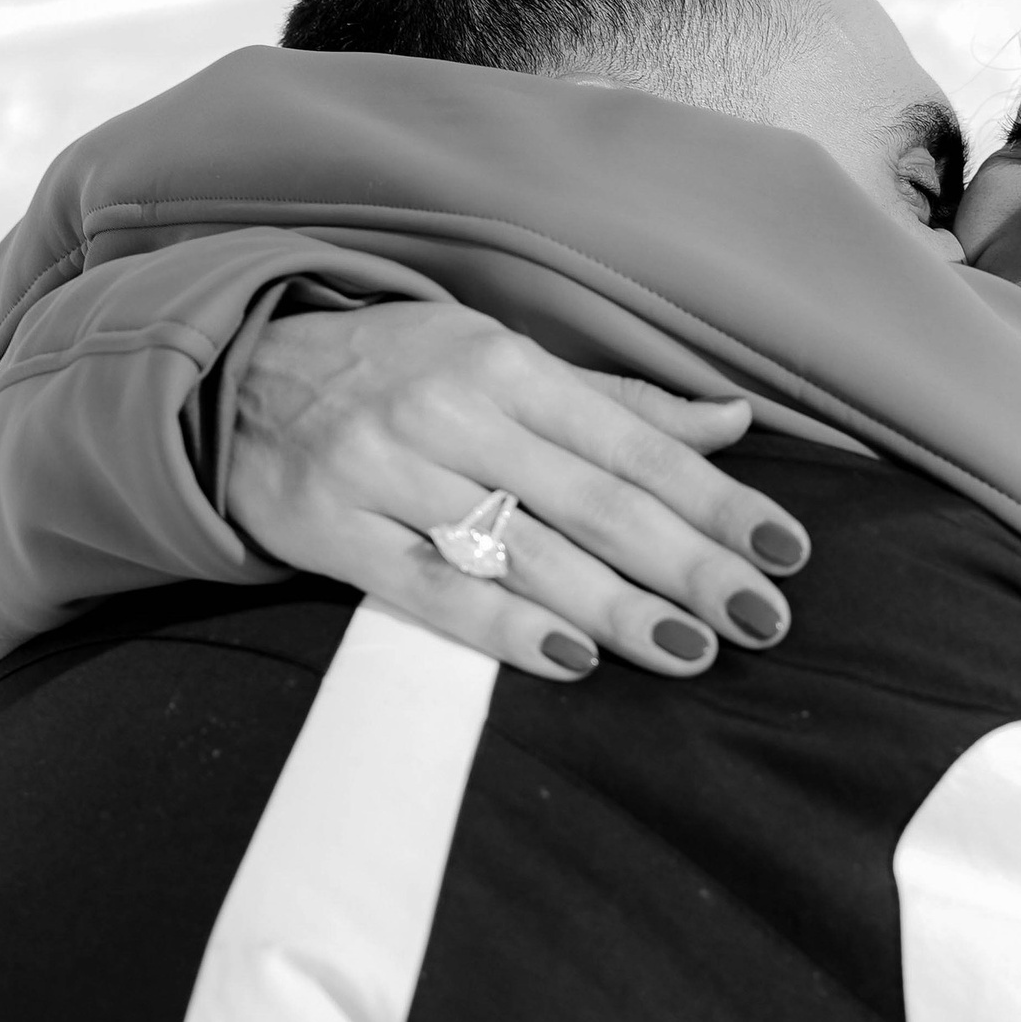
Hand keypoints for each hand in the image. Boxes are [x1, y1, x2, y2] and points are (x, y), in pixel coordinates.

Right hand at [228, 300, 812, 682]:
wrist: (235, 373)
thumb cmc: (397, 369)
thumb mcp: (504, 360)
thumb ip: (618, 403)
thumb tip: (733, 422)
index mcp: (508, 365)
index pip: (635, 443)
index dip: (715, 500)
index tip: (785, 553)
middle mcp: (454, 413)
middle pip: (593, 502)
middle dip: (687, 564)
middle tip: (761, 619)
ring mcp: (387, 471)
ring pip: (521, 551)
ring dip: (615, 608)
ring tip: (691, 650)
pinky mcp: (329, 529)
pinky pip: (428, 589)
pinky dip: (501, 627)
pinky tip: (571, 660)